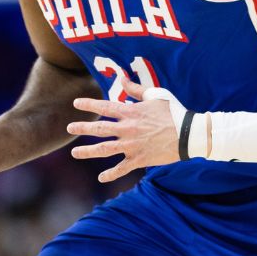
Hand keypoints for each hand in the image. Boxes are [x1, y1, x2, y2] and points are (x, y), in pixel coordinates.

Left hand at [67, 79, 181, 182]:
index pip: (104, 107)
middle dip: (81, 128)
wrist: (187, 134)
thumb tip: (122, 78)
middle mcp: (127, 129)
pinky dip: (111, 174)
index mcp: (131, 112)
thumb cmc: (173, 111)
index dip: (88, 104)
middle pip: (99, 129)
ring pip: (104, 150)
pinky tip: (101, 177)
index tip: (75, 104)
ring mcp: (131, 145)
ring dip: (87, 152)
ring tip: (75, 153)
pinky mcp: (138, 159)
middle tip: (69, 129)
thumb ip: (136, 89)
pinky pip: (121, 168)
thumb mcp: (156, 95)